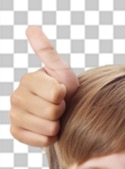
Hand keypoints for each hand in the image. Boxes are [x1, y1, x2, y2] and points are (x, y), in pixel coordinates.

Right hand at [9, 26, 78, 146]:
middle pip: (52, 112)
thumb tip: (31, 27)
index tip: (62, 93)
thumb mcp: (61, 71)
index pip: (56, 93)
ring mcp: (15, 115)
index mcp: (28, 80)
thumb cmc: (65, 90)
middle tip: (60, 107)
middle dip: (62, 111)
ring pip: (48, 128)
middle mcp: (16, 97)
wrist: (65, 113)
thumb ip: (47, 52)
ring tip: (55, 118)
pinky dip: (50, 138)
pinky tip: (49, 129)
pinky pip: (42, 140)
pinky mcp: (17, 132)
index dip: (65, 95)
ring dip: (57, 125)